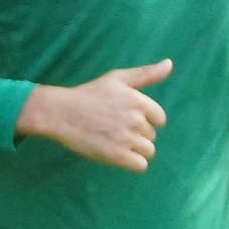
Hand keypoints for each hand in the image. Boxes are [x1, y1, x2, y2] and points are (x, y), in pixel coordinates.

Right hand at [18, 58, 170, 173]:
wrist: (59, 112)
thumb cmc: (88, 94)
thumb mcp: (117, 79)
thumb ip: (146, 73)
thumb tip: (169, 63)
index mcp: (139, 102)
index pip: (159, 119)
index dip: (144, 121)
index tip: (124, 119)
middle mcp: (136, 119)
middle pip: (151, 136)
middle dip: (136, 135)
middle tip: (112, 129)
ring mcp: (126, 138)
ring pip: (147, 151)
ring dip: (134, 150)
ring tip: (114, 142)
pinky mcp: (116, 155)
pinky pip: (140, 165)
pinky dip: (132, 163)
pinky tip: (117, 155)